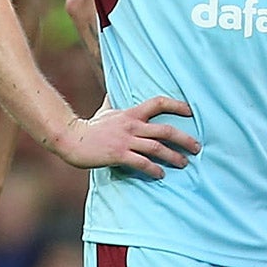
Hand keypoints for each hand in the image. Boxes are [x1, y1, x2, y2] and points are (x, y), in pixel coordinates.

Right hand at [52, 97, 200, 178]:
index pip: (158, 103)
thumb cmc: (89, 126)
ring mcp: (125, 141)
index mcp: (131, 114)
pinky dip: (154, 169)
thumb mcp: (105, 111)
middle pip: (165, 130)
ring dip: (174, 157)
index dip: (176, 105)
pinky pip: (141, 163)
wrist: (69, 138)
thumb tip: (113, 91)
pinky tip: (161, 174)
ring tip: (184, 163)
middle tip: (197, 147)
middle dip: (184, 139)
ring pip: (157, 148)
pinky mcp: (118, 155)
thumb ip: (113, 103)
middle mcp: (131, 126)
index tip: (191, 111)